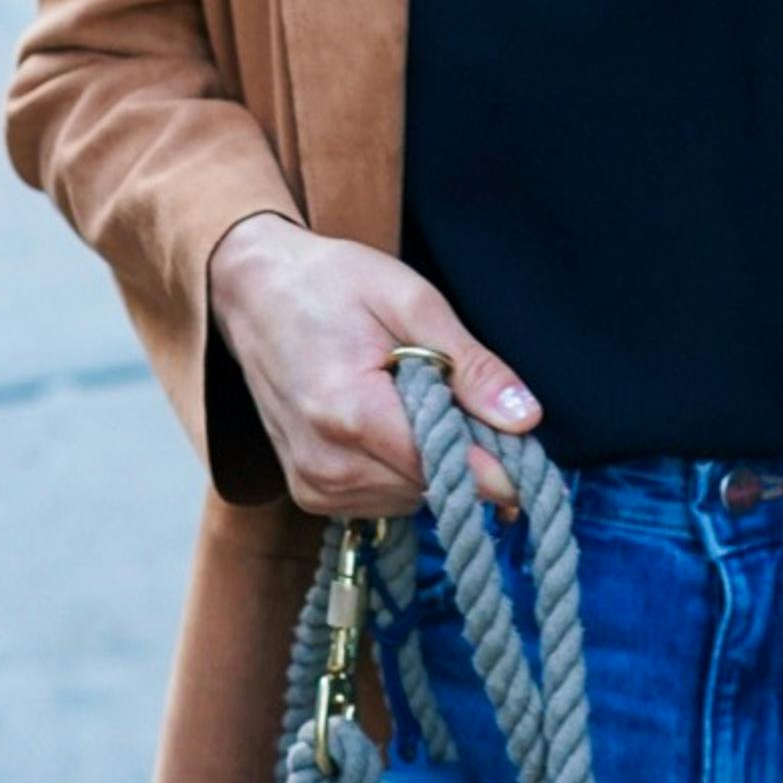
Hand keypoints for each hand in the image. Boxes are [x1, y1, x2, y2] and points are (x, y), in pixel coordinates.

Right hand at [208, 213, 540, 522]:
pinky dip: (401, 468)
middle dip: (463, 452)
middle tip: (462, 397)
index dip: (498, 468)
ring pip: (413, 498)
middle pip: (433, 488)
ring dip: (431, 460)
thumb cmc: (332, 284)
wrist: (253, 292)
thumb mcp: (411, 300)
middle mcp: (326, 464)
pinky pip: (384, 499)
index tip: (530, 457)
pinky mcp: (308, 492)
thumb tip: (525, 419)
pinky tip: (390, 422)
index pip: (447, 472)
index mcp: (351, 414)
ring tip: (412, 399)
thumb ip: (470, 366)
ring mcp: (313, 485)